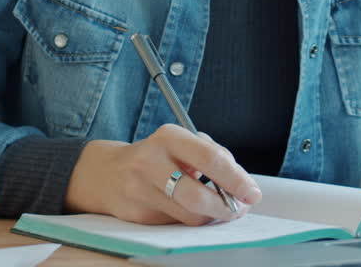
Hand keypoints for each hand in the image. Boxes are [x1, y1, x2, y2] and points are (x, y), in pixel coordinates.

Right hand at [64, 124, 262, 224]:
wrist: (108, 173)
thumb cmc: (158, 155)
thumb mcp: (182, 142)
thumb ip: (211, 156)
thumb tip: (241, 186)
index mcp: (168, 137)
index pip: (211, 159)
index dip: (237, 179)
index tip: (253, 193)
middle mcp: (151, 161)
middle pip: (197, 196)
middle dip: (225, 207)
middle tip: (239, 209)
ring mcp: (140, 190)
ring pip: (189, 216)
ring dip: (211, 216)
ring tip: (219, 209)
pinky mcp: (137, 214)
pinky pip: (177, 223)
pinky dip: (192, 219)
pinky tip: (193, 210)